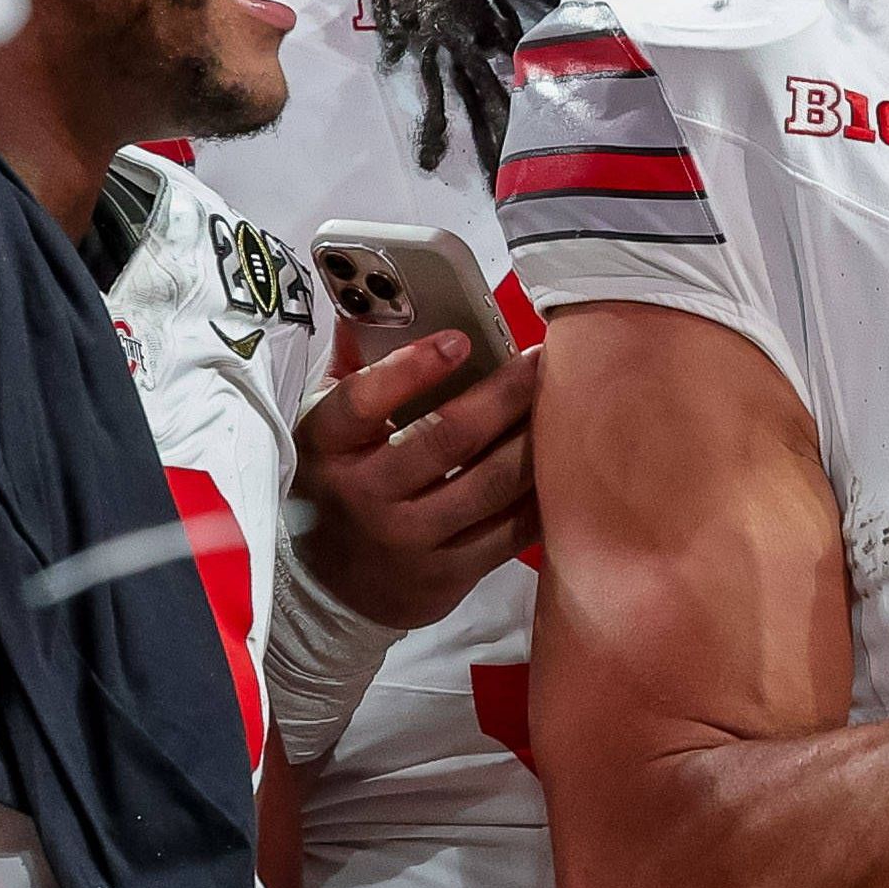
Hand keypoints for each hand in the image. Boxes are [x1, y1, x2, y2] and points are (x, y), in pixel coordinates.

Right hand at [292, 327, 540, 630]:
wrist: (327, 589)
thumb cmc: (336, 483)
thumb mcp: (324, 427)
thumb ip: (352, 365)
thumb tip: (372, 299)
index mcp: (327, 445)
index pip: (363, 400)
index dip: (412, 368)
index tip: (459, 340)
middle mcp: (364, 494)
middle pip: (448, 436)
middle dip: (505, 394)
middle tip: (540, 361)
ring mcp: (407, 539)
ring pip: (491, 482)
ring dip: (533, 439)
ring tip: (563, 404)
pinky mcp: (446, 574)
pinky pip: (510, 529)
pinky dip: (540, 493)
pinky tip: (559, 462)